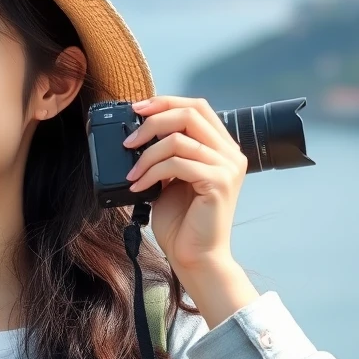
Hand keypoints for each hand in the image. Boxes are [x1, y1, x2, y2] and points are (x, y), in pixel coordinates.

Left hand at [123, 95, 247, 277]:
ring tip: (131, 173)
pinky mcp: (219, 183)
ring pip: (179, 139)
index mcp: (221, 147)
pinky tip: (138, 187)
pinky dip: (151, 173)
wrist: (195, 256)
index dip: (165, 102)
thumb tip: (138, 133)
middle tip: (128, 141)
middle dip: (152, 122)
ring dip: (146, 155)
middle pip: (190, 114)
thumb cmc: (182, 221)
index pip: (197, 107)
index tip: (137, 109)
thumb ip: (166, 152)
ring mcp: (227, 167)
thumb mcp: (170, 177)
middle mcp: (230, 153)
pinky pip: (177, 164)